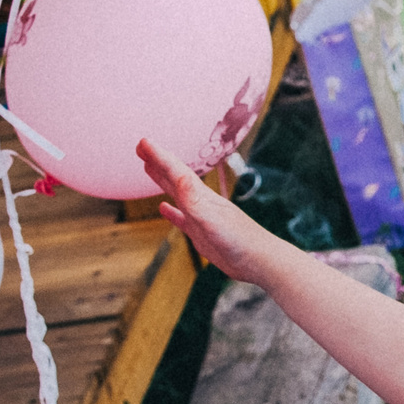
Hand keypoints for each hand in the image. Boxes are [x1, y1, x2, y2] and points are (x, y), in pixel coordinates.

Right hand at [138, 136, 281, 281]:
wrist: (262, 261)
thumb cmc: (240, 241)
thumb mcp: (213, 220)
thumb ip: (195, 200)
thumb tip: (180, 176)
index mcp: (202, 197)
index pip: (176, 172)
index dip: (159, 156)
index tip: (143, 142)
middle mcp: (201, 203)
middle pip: (175, 177)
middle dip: (158, 161)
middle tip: (142, 147)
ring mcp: (202, 218)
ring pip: (177, 194)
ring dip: (163, 181)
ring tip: (148, 168)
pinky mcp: (203, 235)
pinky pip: (183, 220)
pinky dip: (172, 213)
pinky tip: (164, 208)